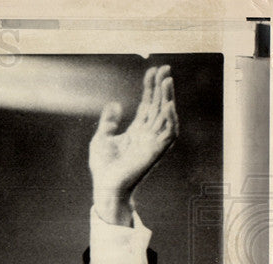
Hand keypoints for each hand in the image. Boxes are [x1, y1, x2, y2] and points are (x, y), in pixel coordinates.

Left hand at [89, 65, 178, 224]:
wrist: (105, 186)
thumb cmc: (104, 167)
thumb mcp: (102, 138)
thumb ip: (109, 122)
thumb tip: (114, 104)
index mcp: (137, 130)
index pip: (148, 104)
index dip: (150, 88)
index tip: (152, 70)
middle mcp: (148, 134)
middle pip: (158, 105)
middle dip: (162, 87)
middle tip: (164, 68)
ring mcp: (153, 142)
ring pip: (166, 115)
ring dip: (168, 98)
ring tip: (167, 81)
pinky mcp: (156, 151)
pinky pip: (169, 133)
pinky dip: (170, 119)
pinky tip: (166, 105)